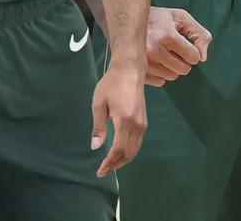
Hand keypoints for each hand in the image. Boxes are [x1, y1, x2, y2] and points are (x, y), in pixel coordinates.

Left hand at [90, 63, 146, 177]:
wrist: (129, 69)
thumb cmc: (111, 83)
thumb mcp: (99, 103)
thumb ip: (99, 126)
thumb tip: (96, 147)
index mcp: (125, 120)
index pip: (118, 150)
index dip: (109, 163)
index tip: (100, 170)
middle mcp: (137, 125)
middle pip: (128, 154)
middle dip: (116, 165)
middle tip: (103, 170)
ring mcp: (143, 124)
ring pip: (135, 150)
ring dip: (122, 160)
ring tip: (109, 164)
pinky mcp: (144, 122)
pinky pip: (137, 143)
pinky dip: (129, 152)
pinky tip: (119, 152)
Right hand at [145, 6, 211, 86]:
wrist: (126, 20)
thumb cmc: (158, 18)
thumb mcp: (180, 17)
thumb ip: (200, 34)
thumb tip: (203, 57)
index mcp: (166, 36)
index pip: (194, 57)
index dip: (192, 50)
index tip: (183, 42)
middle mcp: (153, 50)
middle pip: (184, 69)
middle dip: (183, 60)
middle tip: (173, 48)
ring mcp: (143, 62)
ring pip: (172, 76)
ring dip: (171, 67)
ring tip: (162, 52)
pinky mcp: (137, 70)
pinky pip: (159, 81)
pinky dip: (160, 73)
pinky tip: (154, 59)